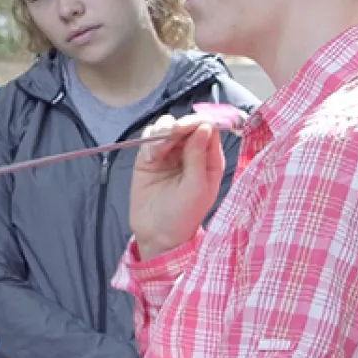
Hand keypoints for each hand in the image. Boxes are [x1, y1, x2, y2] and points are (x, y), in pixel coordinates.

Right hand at [129, 113, 223, 259]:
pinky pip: (149, 139)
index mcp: (209, 159)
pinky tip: (149, 157)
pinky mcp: (149, 157)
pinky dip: (148, 142)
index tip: (189, 126)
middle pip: (186, 125)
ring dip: (162, 131)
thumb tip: (204, 127)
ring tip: (158, 149)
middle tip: (172, 133)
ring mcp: (169, 153)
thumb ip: (199, 156)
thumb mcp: (197, 187)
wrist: (157, 234)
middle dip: (179, 126)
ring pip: (166, 127)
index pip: (208, 130)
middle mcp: (190, 152)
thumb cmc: (184, 215)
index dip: (199, 123)